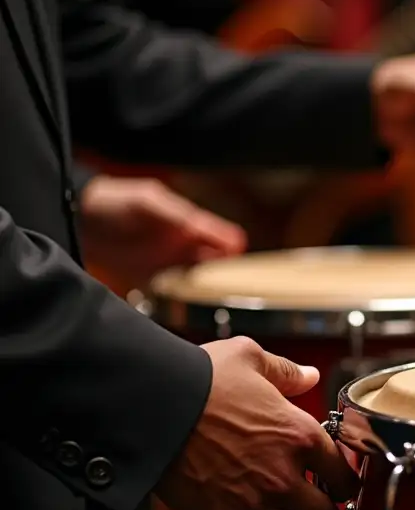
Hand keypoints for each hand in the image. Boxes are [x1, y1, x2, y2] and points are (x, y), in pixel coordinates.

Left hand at [79, 175, 246, 286]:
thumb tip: (201, 227)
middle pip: (217, 264)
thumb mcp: (149, 202)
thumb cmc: (116, 202)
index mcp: (191, 224)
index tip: (238, 263)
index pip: (224, 238)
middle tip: (227, 287)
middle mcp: (185, 247)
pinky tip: (185, 306)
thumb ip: (176, 216)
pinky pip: (174, 296)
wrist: (80, 219)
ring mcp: (170, 265)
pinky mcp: (152, 281)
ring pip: (199, 282)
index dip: (233, 248)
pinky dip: (182, 302)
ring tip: (209, 300)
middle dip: (225, 276)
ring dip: (205, 291)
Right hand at [154, 337, 359, 509]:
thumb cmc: (199, 379)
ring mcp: (254, 503)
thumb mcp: (251, 358)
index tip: (336, 484)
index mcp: (300, 435)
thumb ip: (286, 372)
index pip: (346, 476)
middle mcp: (285, 475)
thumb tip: (309, 375)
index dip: (344, 483)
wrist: (152, 403)